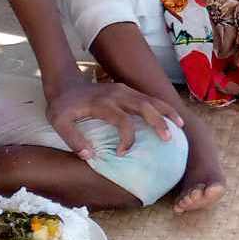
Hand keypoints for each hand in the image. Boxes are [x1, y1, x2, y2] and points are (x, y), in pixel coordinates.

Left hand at [46, 80, 184, 158]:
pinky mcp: (127, 90)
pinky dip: (161, 106)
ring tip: (180, 125)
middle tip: (168, 138)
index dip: (126, 139)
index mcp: (102, 103)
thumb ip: (72, 139)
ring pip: (150, 99)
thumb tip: (90, 156)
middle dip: (158, 122)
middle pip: (144, 106)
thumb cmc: (62, 106)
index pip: (122, 120)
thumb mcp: (58, 122)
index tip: (121, 153)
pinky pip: (148, 97)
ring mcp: (124, 90)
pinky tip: (170, 116)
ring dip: (166, 111)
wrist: (64, 83)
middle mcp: (117, 94)